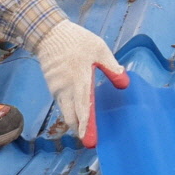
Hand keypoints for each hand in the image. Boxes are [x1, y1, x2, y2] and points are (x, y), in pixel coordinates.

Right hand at [32, 19, 129, 145]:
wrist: (49, 33)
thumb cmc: (77, 41)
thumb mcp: (99, 49)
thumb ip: (112, 67)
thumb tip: (125, 84)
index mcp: (79, 80)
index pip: (83, 108)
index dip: (86, 126)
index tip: (90, 141)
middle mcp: (66, 89)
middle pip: (71, 117)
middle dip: (80, 129)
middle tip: (91, 137)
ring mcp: (56, 89)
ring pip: (65, 111)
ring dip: (75, 120)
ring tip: (86, 126)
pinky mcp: (52, 86)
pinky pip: (61, 103)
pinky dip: (69, 109)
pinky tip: (79, 109)